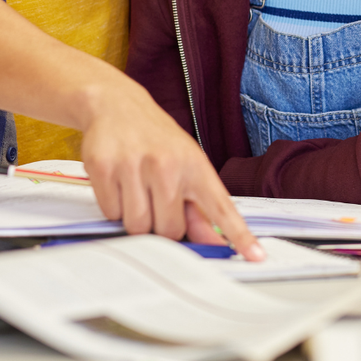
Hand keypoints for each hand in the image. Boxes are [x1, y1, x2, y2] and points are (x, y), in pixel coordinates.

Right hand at [77, 80, 261, 260]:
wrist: (116, 104)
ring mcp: (134, 165)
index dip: (239, 234)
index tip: (256, 256)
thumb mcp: (186, 165)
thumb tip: (214, 243)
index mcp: (195, 166)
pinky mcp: (104, 167)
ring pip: (137, 226)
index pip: (221, 207)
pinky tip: (118, 182)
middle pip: (169, 231)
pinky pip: (110, 213)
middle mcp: (168, 164)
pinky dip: (112, 207)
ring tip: (136, 190)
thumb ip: (199, 208)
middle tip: (156, 200)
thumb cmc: (156, 141)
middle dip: (161, 225)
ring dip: (134, 218)